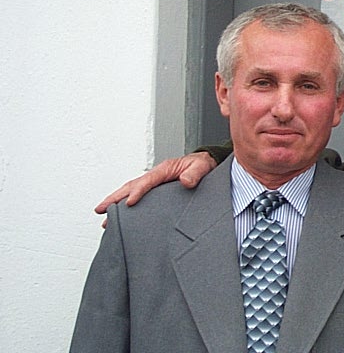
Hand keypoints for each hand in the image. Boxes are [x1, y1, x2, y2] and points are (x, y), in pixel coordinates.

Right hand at [94, 151, 217, 214]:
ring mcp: (154, 183)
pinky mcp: (155, 190)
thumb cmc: (202, 164)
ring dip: (116, 203)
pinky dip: (126, 205)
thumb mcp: (202, 167)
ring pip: (130, 191)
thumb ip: (195, 174)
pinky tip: (120, 217)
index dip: (137, 192)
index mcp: (164, 169)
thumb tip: (186, 181)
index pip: (147, 181)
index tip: (128, 204)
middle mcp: (155, 175)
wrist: (206, 163)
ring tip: (104, 218)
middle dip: (115, 198)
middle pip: (131, 186)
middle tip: (100, 210)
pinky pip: (137, 196)